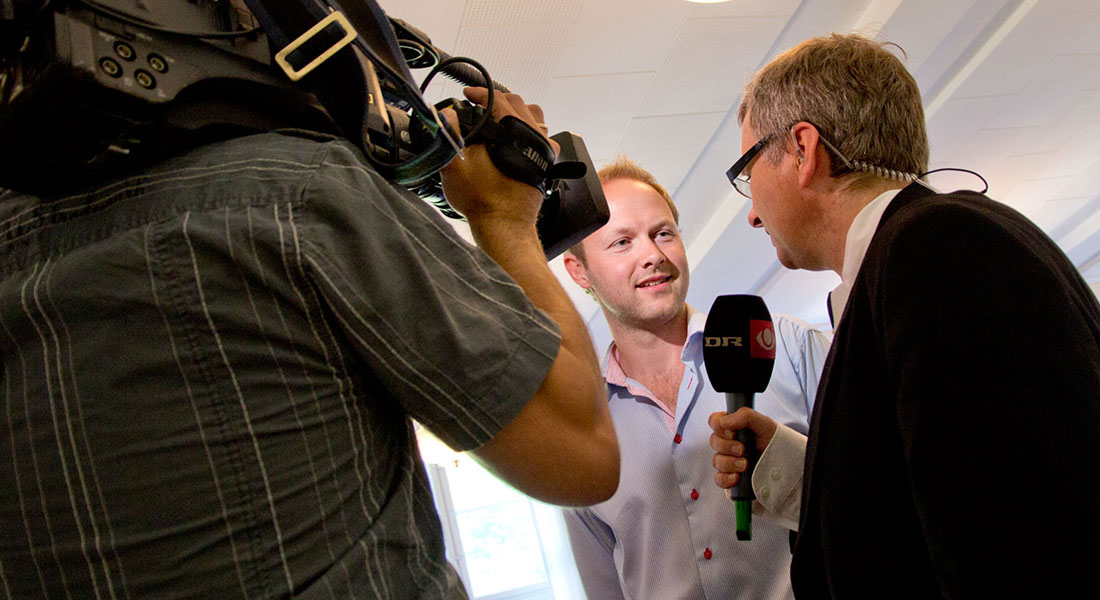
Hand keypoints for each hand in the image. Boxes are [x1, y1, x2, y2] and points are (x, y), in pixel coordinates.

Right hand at [439, 87, 558, 224]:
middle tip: (480, 104)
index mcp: (513, 132)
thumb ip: (448, 134)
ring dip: (516, 112)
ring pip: (534, 117)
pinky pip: (542, 136)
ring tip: (498, 118)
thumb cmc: (482, 201)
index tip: (468, 95)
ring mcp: (543, 150)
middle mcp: (534, 137)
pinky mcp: (545, 162)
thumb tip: (446, 114)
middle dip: (497, 99)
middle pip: (518, 103)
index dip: (479, 93)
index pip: (498, 99)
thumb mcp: (454, 165)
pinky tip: (514, 137)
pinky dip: (528, 130)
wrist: (504, 226)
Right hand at [708, 408, 777, 488]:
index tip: (733, 433)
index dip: (719, 427)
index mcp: (732, 426)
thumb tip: (725, 421)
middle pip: (713, 441)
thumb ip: (745, 416)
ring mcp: (727, 459)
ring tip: (745, 464)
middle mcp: (727, 442)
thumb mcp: (764, 422)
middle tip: (742, 449)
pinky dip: (726, 478)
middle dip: (727, 447)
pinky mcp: (729, 475)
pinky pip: (719, 478)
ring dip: (730, 463)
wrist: (784, 460)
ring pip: (716, 461)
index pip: (714, 421)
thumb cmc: (772, 439)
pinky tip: (737, 477)